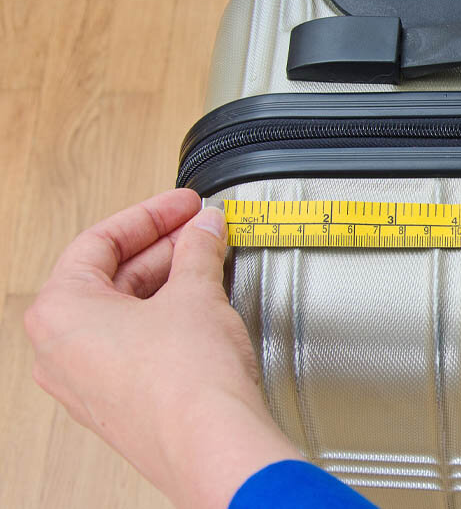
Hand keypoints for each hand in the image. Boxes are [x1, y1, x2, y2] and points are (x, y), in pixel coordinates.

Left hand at [24, 189, 300, 507]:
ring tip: (208, 264)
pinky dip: (165, 321)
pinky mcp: (117, 405)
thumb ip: (197, 250)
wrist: (212, 444)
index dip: (150, 215)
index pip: (100, 241)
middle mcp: (60, 351)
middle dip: (162, 250)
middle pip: (110, 278)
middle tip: (201, 230)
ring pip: (123, 315)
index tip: (182, 204)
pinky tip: (201, 309)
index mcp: (59, 313)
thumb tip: (202, 229)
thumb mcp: (196, 292)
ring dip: (166, 284)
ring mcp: (86, 383)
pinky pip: (134, 348)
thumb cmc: (186, 383)